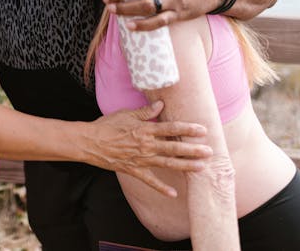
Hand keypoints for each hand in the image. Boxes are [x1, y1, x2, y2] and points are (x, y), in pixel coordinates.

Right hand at [89, 100, 210, 197]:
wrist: (89, 142)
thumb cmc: (107, 125)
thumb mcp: (126, 114)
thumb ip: (145, 112)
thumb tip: (161, 105)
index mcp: (145, 130)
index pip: (171, 128)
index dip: (187, 129)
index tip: (203, 130)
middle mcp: (146, 145)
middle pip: (174, 148)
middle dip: (193, 150)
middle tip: (210, 151)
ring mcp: (141, 159)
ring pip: (167, 164)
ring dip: (185, 166)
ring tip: (201, 168)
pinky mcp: (134, 170)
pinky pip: (150, 181)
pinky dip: (161, 188)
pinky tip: (174, 194)